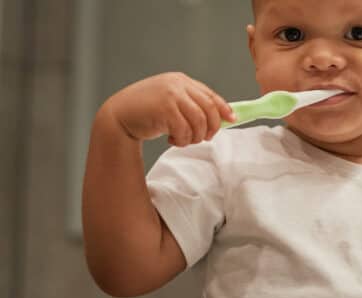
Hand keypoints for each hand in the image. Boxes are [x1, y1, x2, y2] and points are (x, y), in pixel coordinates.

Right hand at [102, 72, 235, 146]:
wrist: (117, 116)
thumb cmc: (146, 112)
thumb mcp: (171, 102)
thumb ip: (191, 105)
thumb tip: (221, 118)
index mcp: (181, 81)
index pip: (211, 95)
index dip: (224, 109)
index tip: (232, 119)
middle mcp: (177, 85)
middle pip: (209, 109)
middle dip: (212, 127)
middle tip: (205, 138)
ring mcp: (171, 95)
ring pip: (199, 121)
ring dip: (195, 136)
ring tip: (184, 140)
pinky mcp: (164, 109)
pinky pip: (185, 129)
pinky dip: (182, 139)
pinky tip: (172, 139)